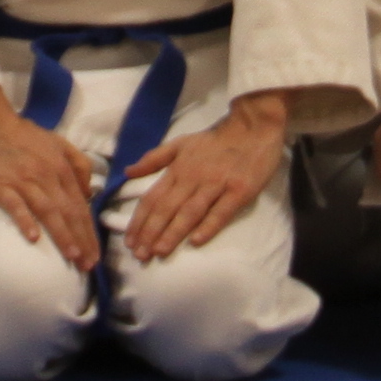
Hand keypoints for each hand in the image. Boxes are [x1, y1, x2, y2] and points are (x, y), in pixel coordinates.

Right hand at [0, 81, 102, 268]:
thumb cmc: (22, 134)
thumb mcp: (58, 142)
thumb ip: (78, 163)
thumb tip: (91, 192)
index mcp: (62, 168)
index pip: (81, 206)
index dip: (90, 232)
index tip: (96, 255)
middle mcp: (47, 176)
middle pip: (69, 212)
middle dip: (82, 241)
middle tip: (89, 265)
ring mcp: (23, 181)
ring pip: (48, 211)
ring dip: (62, 235)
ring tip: (73, 256)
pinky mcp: (1, 185)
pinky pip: (16, 205)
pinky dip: (25, 220)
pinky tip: (33, 238)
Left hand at [119, 92, 291, 264]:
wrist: (253, 126)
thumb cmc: (216, 140)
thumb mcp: (181, 143)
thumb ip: (154, 159)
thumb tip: (127, 172)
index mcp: (178, 168)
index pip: (153, 197)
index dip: (139, 220)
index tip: (129, 241)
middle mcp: (194, 177)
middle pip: (167, 207)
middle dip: (151, 232)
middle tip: (139, 255)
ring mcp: (217, 184)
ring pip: (190, 212)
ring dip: (173, 232)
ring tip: (159, 252)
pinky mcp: (240, 190)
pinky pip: (222, 211)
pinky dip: (208, 226)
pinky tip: (196, 241)